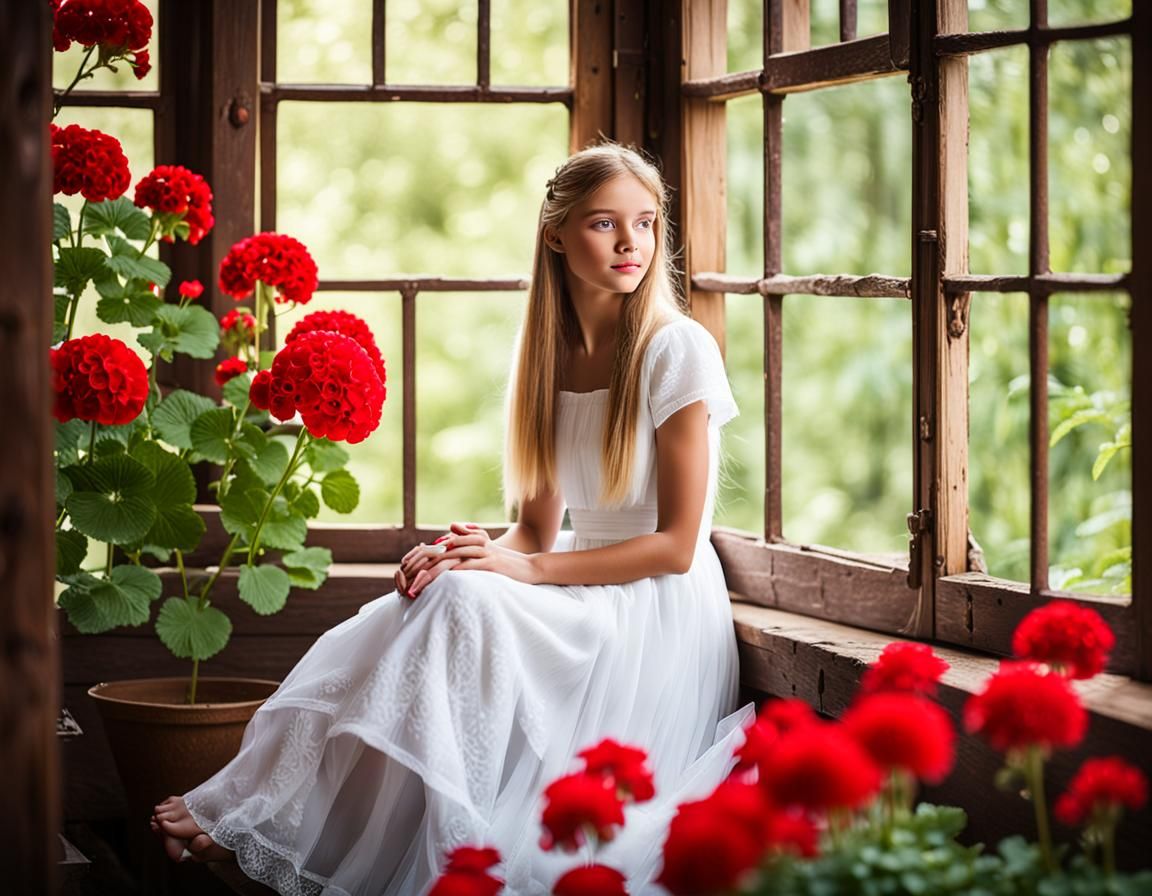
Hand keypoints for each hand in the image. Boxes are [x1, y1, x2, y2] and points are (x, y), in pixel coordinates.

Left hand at [404, 523, 538, 598]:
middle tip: (407, 581)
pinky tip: (444, 580)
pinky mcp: (492, 564)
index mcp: (471, 541)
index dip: (423, 557)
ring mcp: (484, 553)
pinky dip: (456, 573)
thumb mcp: (485, 550)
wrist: (530, 568)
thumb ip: (470, 537)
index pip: (441, 546)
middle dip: (423, 567)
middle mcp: (475, 544)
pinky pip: (471, 566)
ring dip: (434, 572)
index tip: (406, 571)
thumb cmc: (506, 563)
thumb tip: (452, 526)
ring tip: (419, 583)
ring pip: (453, 559)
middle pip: (443, 552)